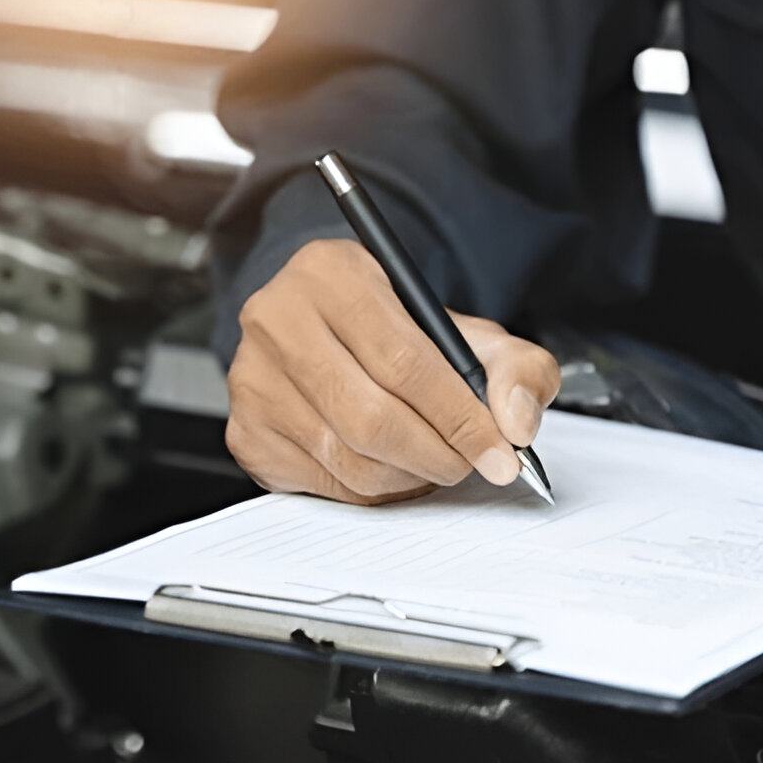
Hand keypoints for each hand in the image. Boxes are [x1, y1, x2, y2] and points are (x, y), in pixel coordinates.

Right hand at [225, 239, 559, 503]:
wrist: (334, 333)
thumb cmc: (400, 332)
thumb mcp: (470, 331)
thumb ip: (516, 367)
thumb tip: (516, 420)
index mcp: (331, 273)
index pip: (403, 360)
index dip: (459, 416)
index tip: (501, 451)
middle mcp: (276, 318)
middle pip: (370, 417)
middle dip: (436, 455)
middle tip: (471, 465)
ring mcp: (252, 378)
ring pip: (347, 458)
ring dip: (408, 477)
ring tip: (435, 463)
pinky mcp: (246, 431)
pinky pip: (323, 483)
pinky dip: (371, 490)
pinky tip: (392, 468)